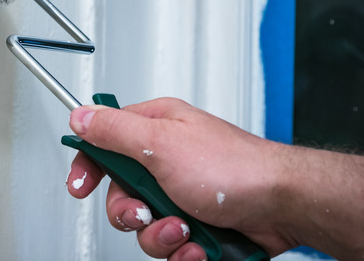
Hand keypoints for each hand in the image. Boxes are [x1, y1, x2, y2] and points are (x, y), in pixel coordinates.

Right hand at [66, 98, 292, 259]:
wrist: (283, 205)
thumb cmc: (235, 167)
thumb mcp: (161, 143)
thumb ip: (114, 131)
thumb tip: (80, 116)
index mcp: (155, 129)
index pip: (105, 142)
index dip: (88, 164)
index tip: (80, 186)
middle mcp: (167, 160)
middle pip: (121, 193)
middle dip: (131, 212)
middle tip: (146, 211)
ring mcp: (182, 193)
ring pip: (145, 225)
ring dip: (161, 235)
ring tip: (185, 230)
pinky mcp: (198, 222)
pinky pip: (172, 245)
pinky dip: (184, 251)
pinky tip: (200, 245)